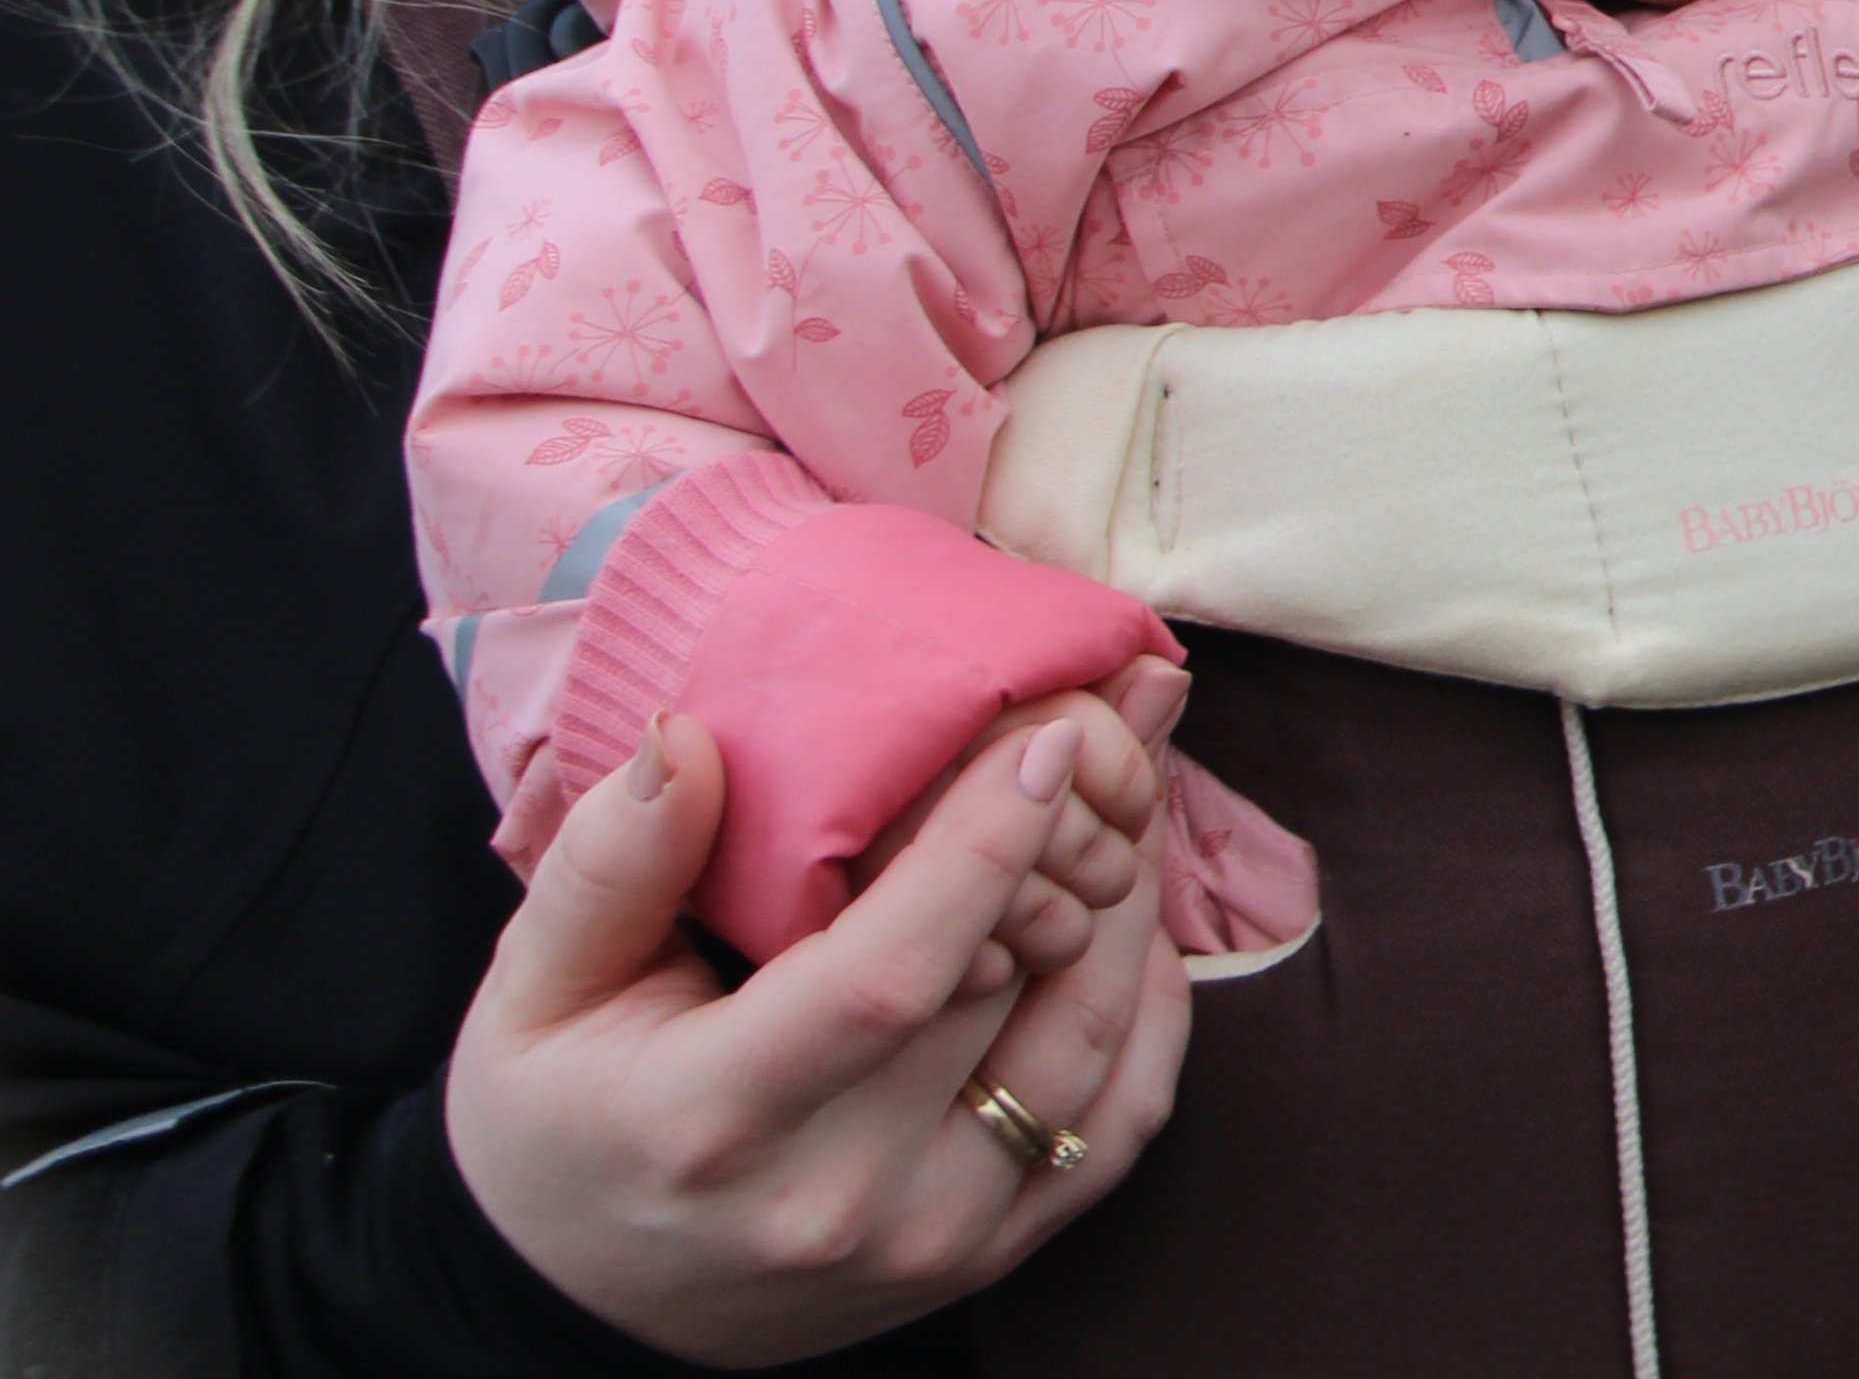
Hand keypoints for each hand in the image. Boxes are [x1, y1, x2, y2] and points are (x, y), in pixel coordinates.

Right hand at [450, 682, 1191, 1364]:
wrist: (582, 1303)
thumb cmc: (561, 1122)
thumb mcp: (532, 996)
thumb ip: (608, 865)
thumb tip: (688, 737)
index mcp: (716, 1119)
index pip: (890, 974)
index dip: (984, 846)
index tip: (1042, 734)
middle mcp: (839, 1195)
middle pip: (1006, 984)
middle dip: (1068, 842)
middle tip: (1095, 730)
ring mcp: (932, 1238)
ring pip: (1090, 1037)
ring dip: (1124, 905)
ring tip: (1118, 801)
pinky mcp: (993, 1255)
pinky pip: (1125, 1116)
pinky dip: (1149, 1004)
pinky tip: (1125, 920)